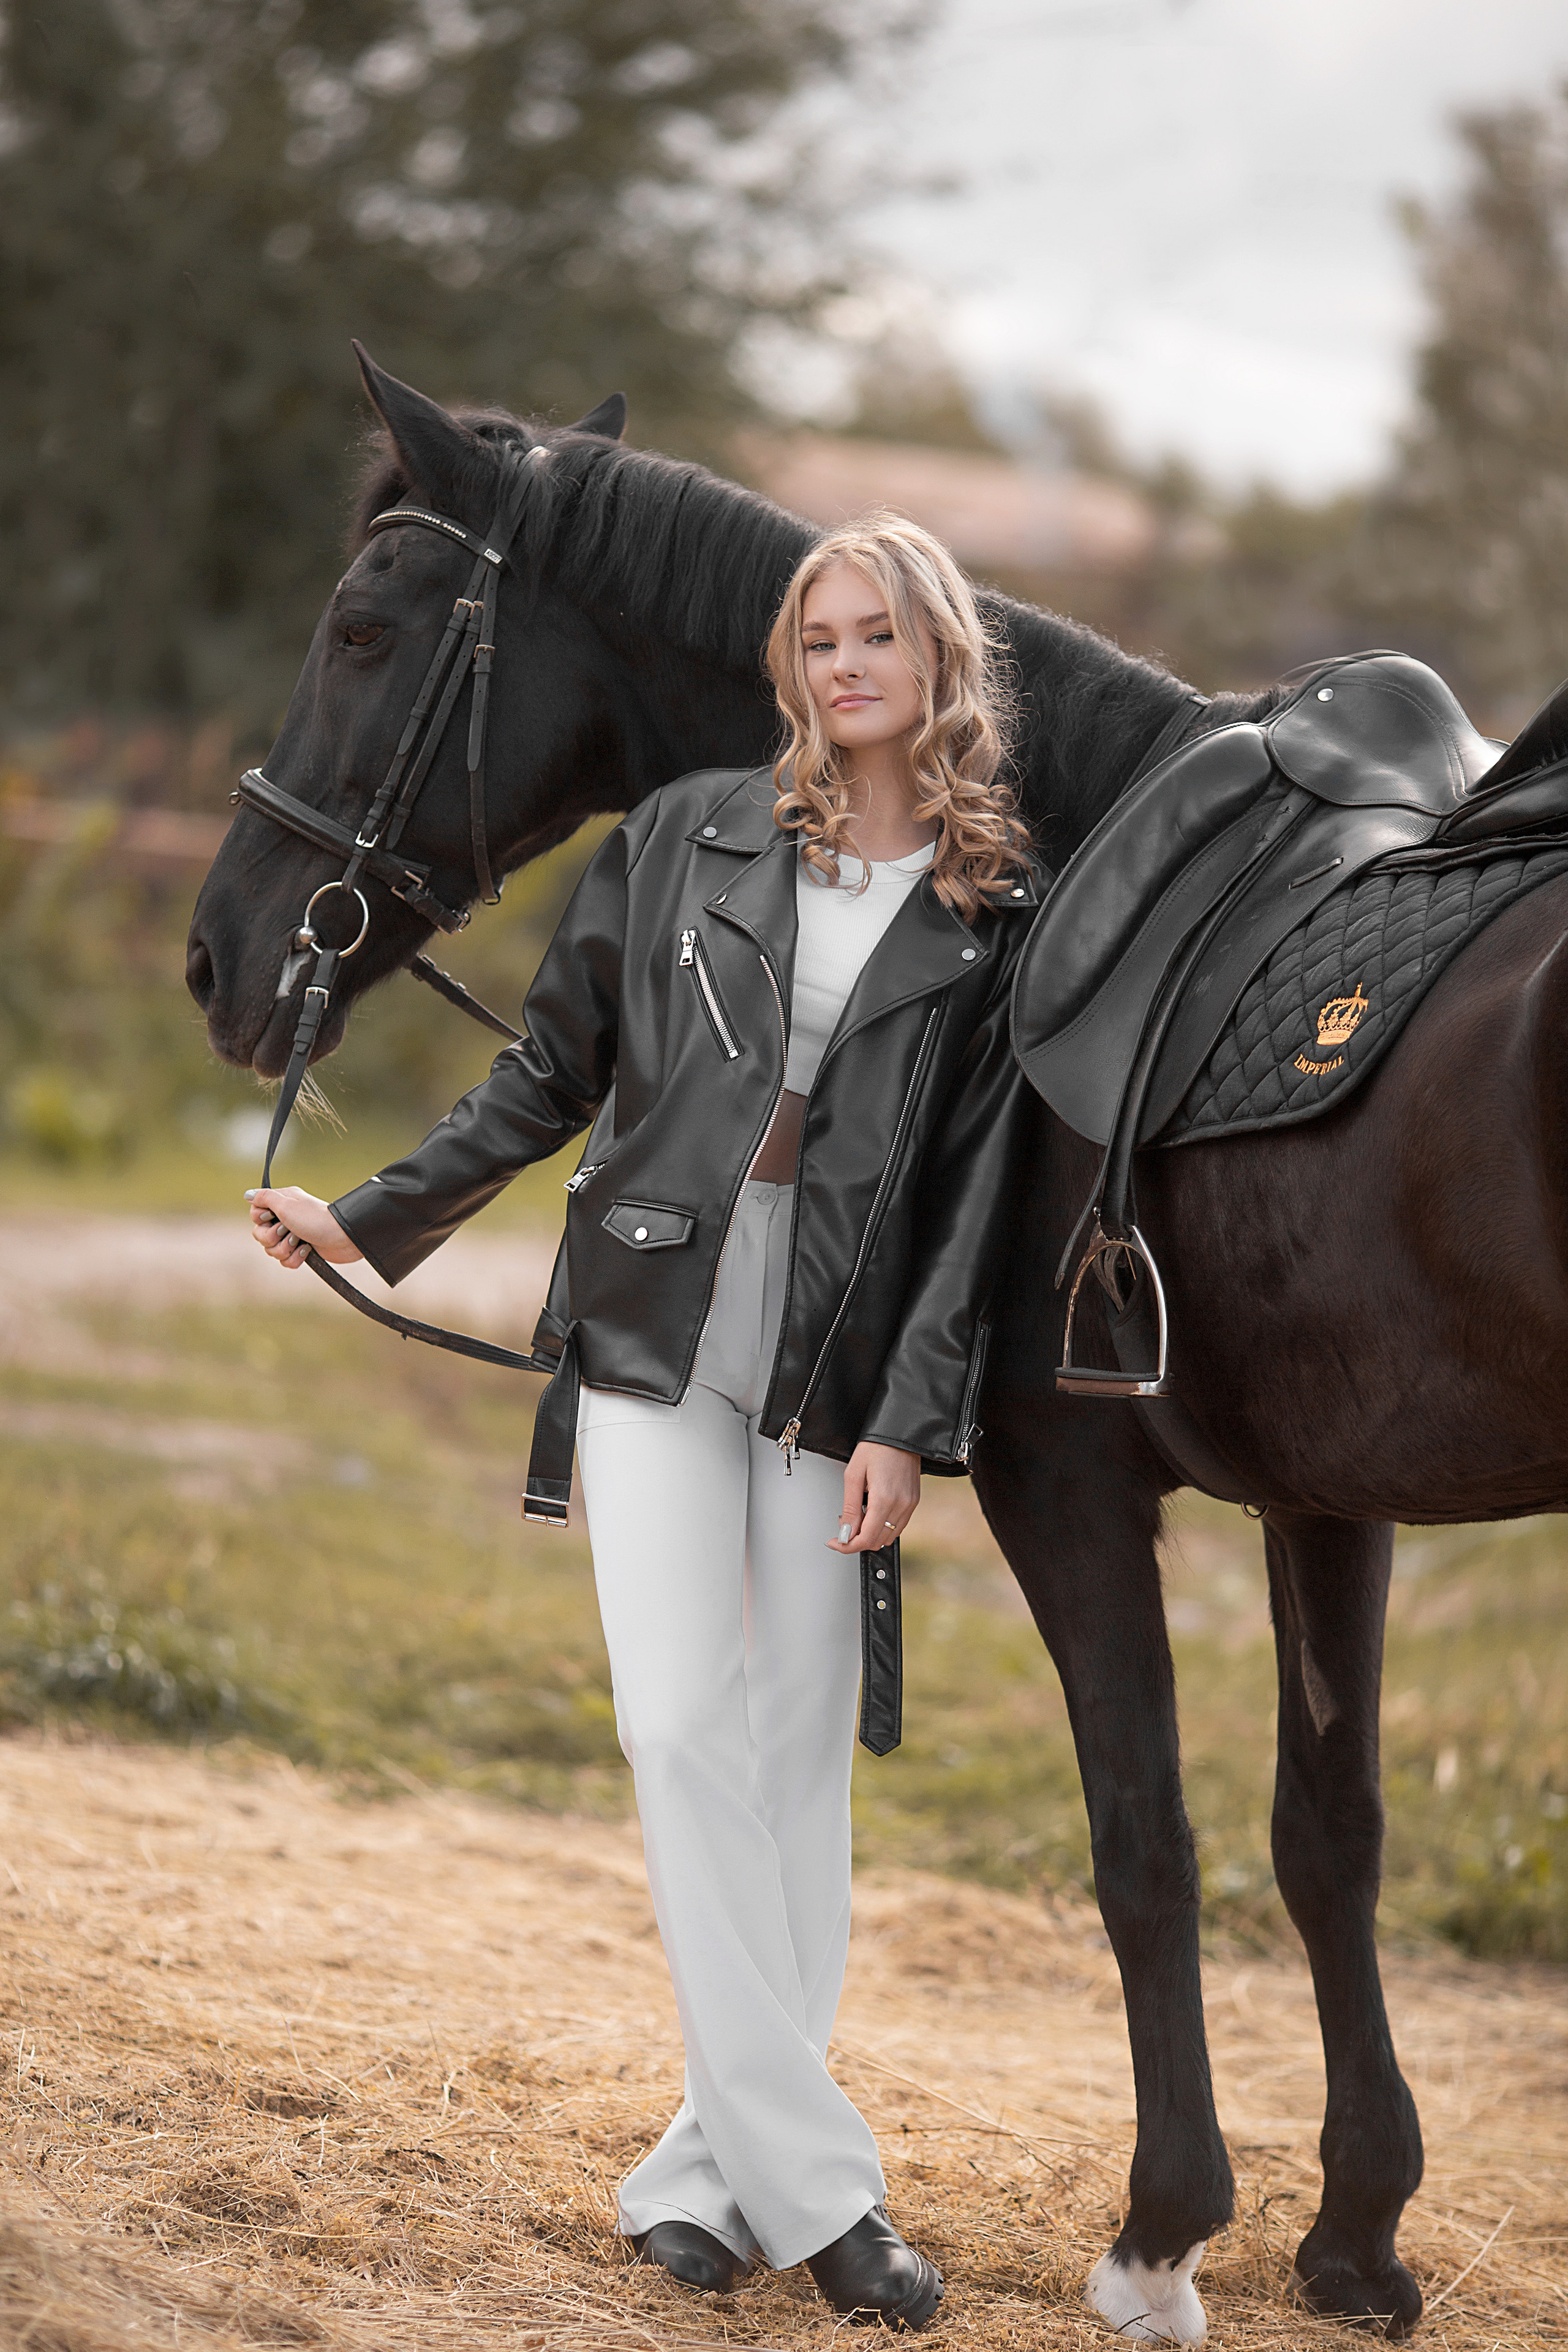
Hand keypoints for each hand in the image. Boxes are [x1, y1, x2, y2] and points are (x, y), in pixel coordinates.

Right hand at [246, 1186, 363, 1271]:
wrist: (343, 1237)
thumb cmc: (315, 1218)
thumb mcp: (286, 1204)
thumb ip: (264, 1198)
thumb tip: (247, 1194)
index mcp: (281, 1203)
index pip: (255, 1214)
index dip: (260, 1220)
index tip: (274, 1217)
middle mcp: (285, 1218)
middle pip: (260, 1235)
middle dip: (272, 1238)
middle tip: (289, 1230)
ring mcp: (293, 1236)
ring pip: (271, 1251)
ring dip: (285, 1249)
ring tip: (300, 1241)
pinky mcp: (301, 1251)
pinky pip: (285, 1261)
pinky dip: (295, 1258)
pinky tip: (308, 1250)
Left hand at [828, 1441, 919, 1552]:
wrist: (899, 1433)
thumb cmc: (876, 1448)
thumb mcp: (853, 1475)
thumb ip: (850, 1508)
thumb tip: (845, 1532)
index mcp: (884, 1499)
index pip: (866, 1538)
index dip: (847, 1545)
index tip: (835, 1542)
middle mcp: (900, 1505)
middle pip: (877, 1541)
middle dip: (857, 1540)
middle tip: (843, 1526)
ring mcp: (909, 1505)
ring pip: (888, 1537)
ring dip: (871, 1535)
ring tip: (858, 1517)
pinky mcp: (914, 1502)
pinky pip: (898, 1526)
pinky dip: (883, 1527)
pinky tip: (872, 1513)